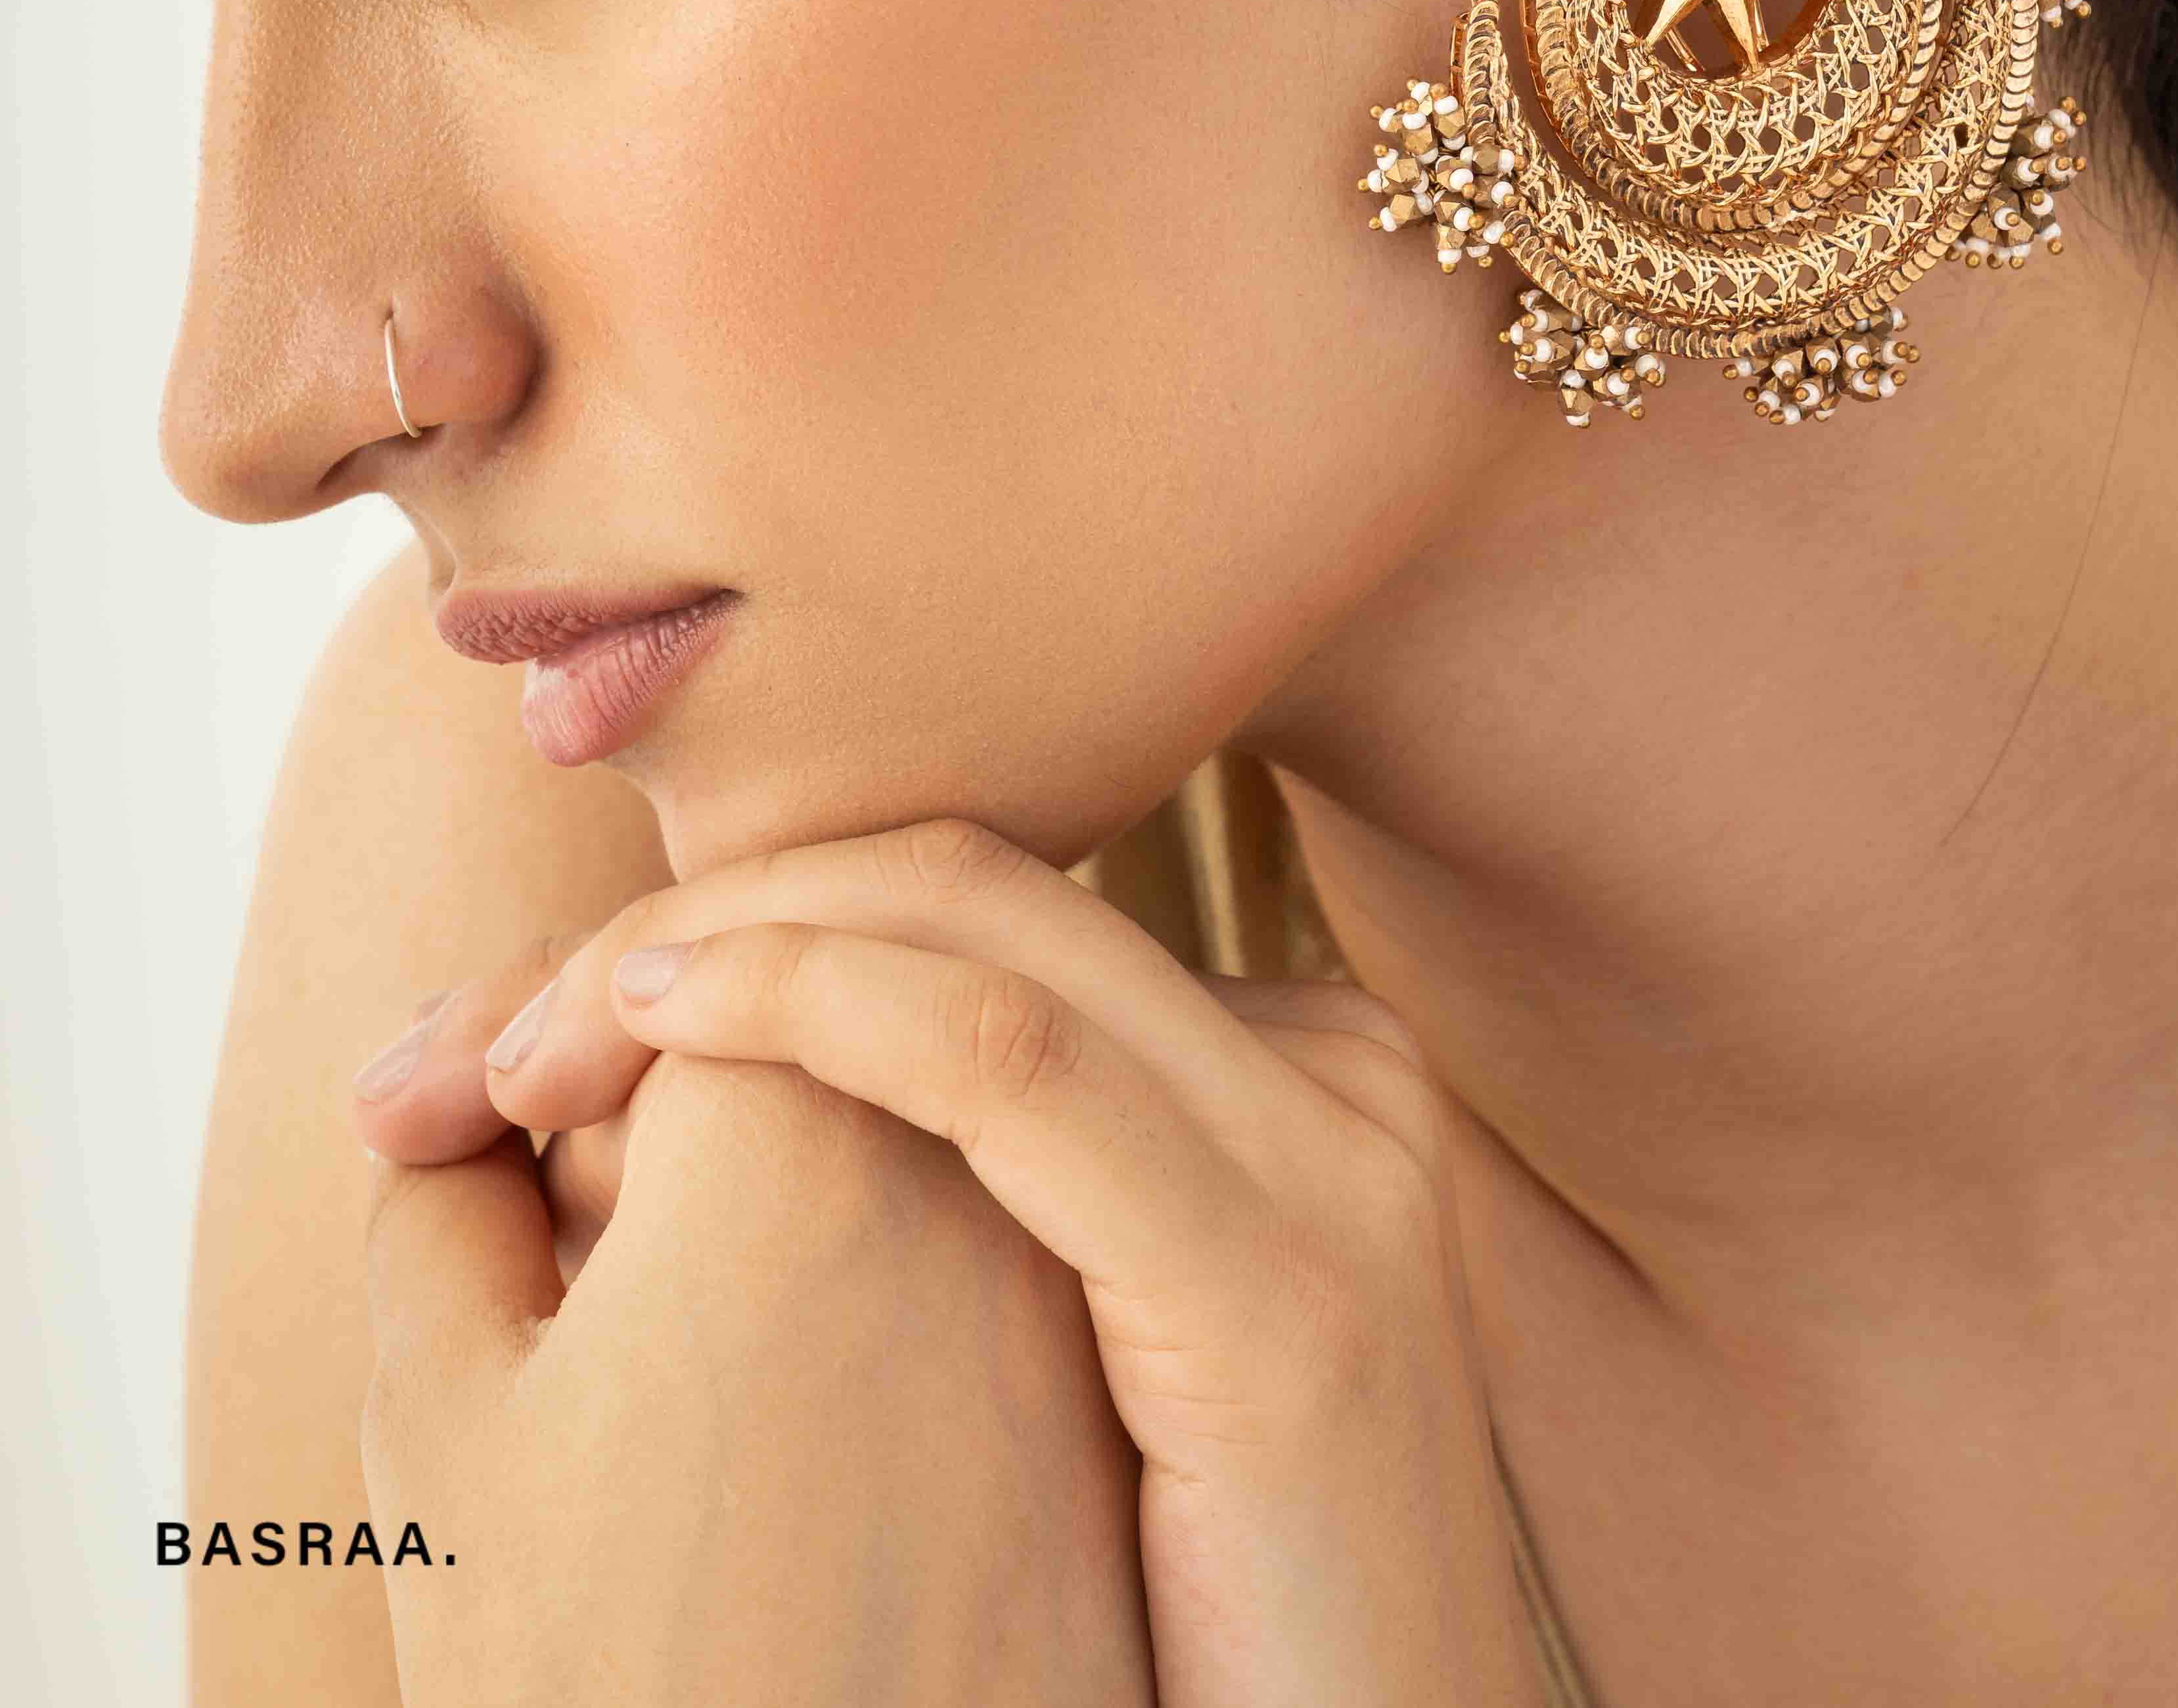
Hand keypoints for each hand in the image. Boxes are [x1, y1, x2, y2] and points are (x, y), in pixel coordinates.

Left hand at [356, 817, 1547, 1707]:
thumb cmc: (1207, 1650)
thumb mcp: (1121, 1382)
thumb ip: (1019, 1227)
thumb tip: (784, 1126)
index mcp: (1292, 1076)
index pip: (988, 910)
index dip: (762, 917)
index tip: (556, 1021)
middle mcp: (1330, 1074)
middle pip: (968, 884)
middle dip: (718, 906)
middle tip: (509, 1018)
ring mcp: (1328, 1162)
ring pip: (975, 929)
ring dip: (725, 944)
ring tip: (539, 1035)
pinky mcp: (1283, 1293)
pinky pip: (1006, 1065)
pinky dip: (806, 1011)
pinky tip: (652, 1029)